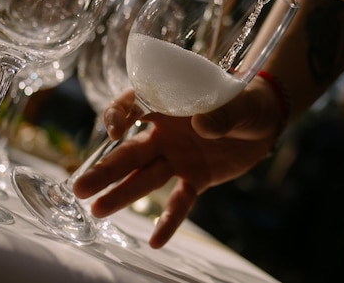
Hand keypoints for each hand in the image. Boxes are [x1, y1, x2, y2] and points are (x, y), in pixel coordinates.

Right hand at [73, 76, 281, 247]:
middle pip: (129, 152)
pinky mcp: (196, 178)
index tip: (114, 129)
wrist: (264, 122)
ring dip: (122, 195)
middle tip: (78, 188)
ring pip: (145, 178)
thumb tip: (202, 126)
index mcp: (169, 105)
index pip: (133, 105)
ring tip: (97, 211)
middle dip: (104, 170)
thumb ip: (221, 113)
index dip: (118, 115)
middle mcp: (165, 133)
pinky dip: (169, 220)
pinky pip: (180, 201)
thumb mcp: (238, 103)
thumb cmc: (245, 101)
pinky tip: (155, 241)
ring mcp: (178, 158)